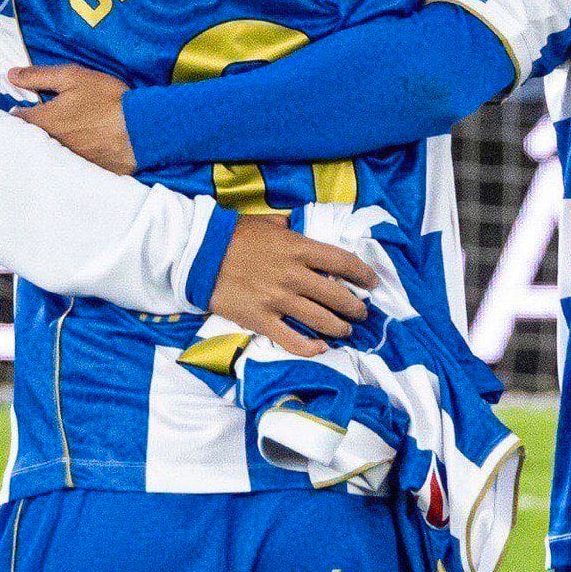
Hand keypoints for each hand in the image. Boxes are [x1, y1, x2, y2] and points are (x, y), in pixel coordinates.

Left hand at [13, 64, 134, 174]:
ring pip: (48, 151)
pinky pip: (68, 163)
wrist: (140, 129)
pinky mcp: (83, 170)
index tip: (27, 105)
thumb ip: (39, 76)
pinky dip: (69, 155)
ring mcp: (66, 160)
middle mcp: (49, 145)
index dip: (19, 110)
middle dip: (33, 129)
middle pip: (30, 138)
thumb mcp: (72, 78)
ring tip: (67, 131)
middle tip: (46, 119)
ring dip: (50, 142)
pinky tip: (82, 145)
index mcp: (43, 121)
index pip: (15, 119)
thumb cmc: (106, 100)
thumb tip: (11, 75)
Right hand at [208, 219, 379, 355]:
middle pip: (338, 296)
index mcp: (299, 248)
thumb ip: (289, 230)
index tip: (372, 283)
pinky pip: (293, 340)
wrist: (199, 254)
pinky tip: (320, 347)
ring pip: (322, 321)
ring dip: (340, 328)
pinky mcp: (262, 320)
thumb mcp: (267, 224)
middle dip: (355, 307)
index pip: (343, 262)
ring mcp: (278, 300)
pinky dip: (311, 347)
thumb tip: (298, 232)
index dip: (363, 274)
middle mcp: (294, 275)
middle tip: (361, 312)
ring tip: (345, 330)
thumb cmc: (233, 235)